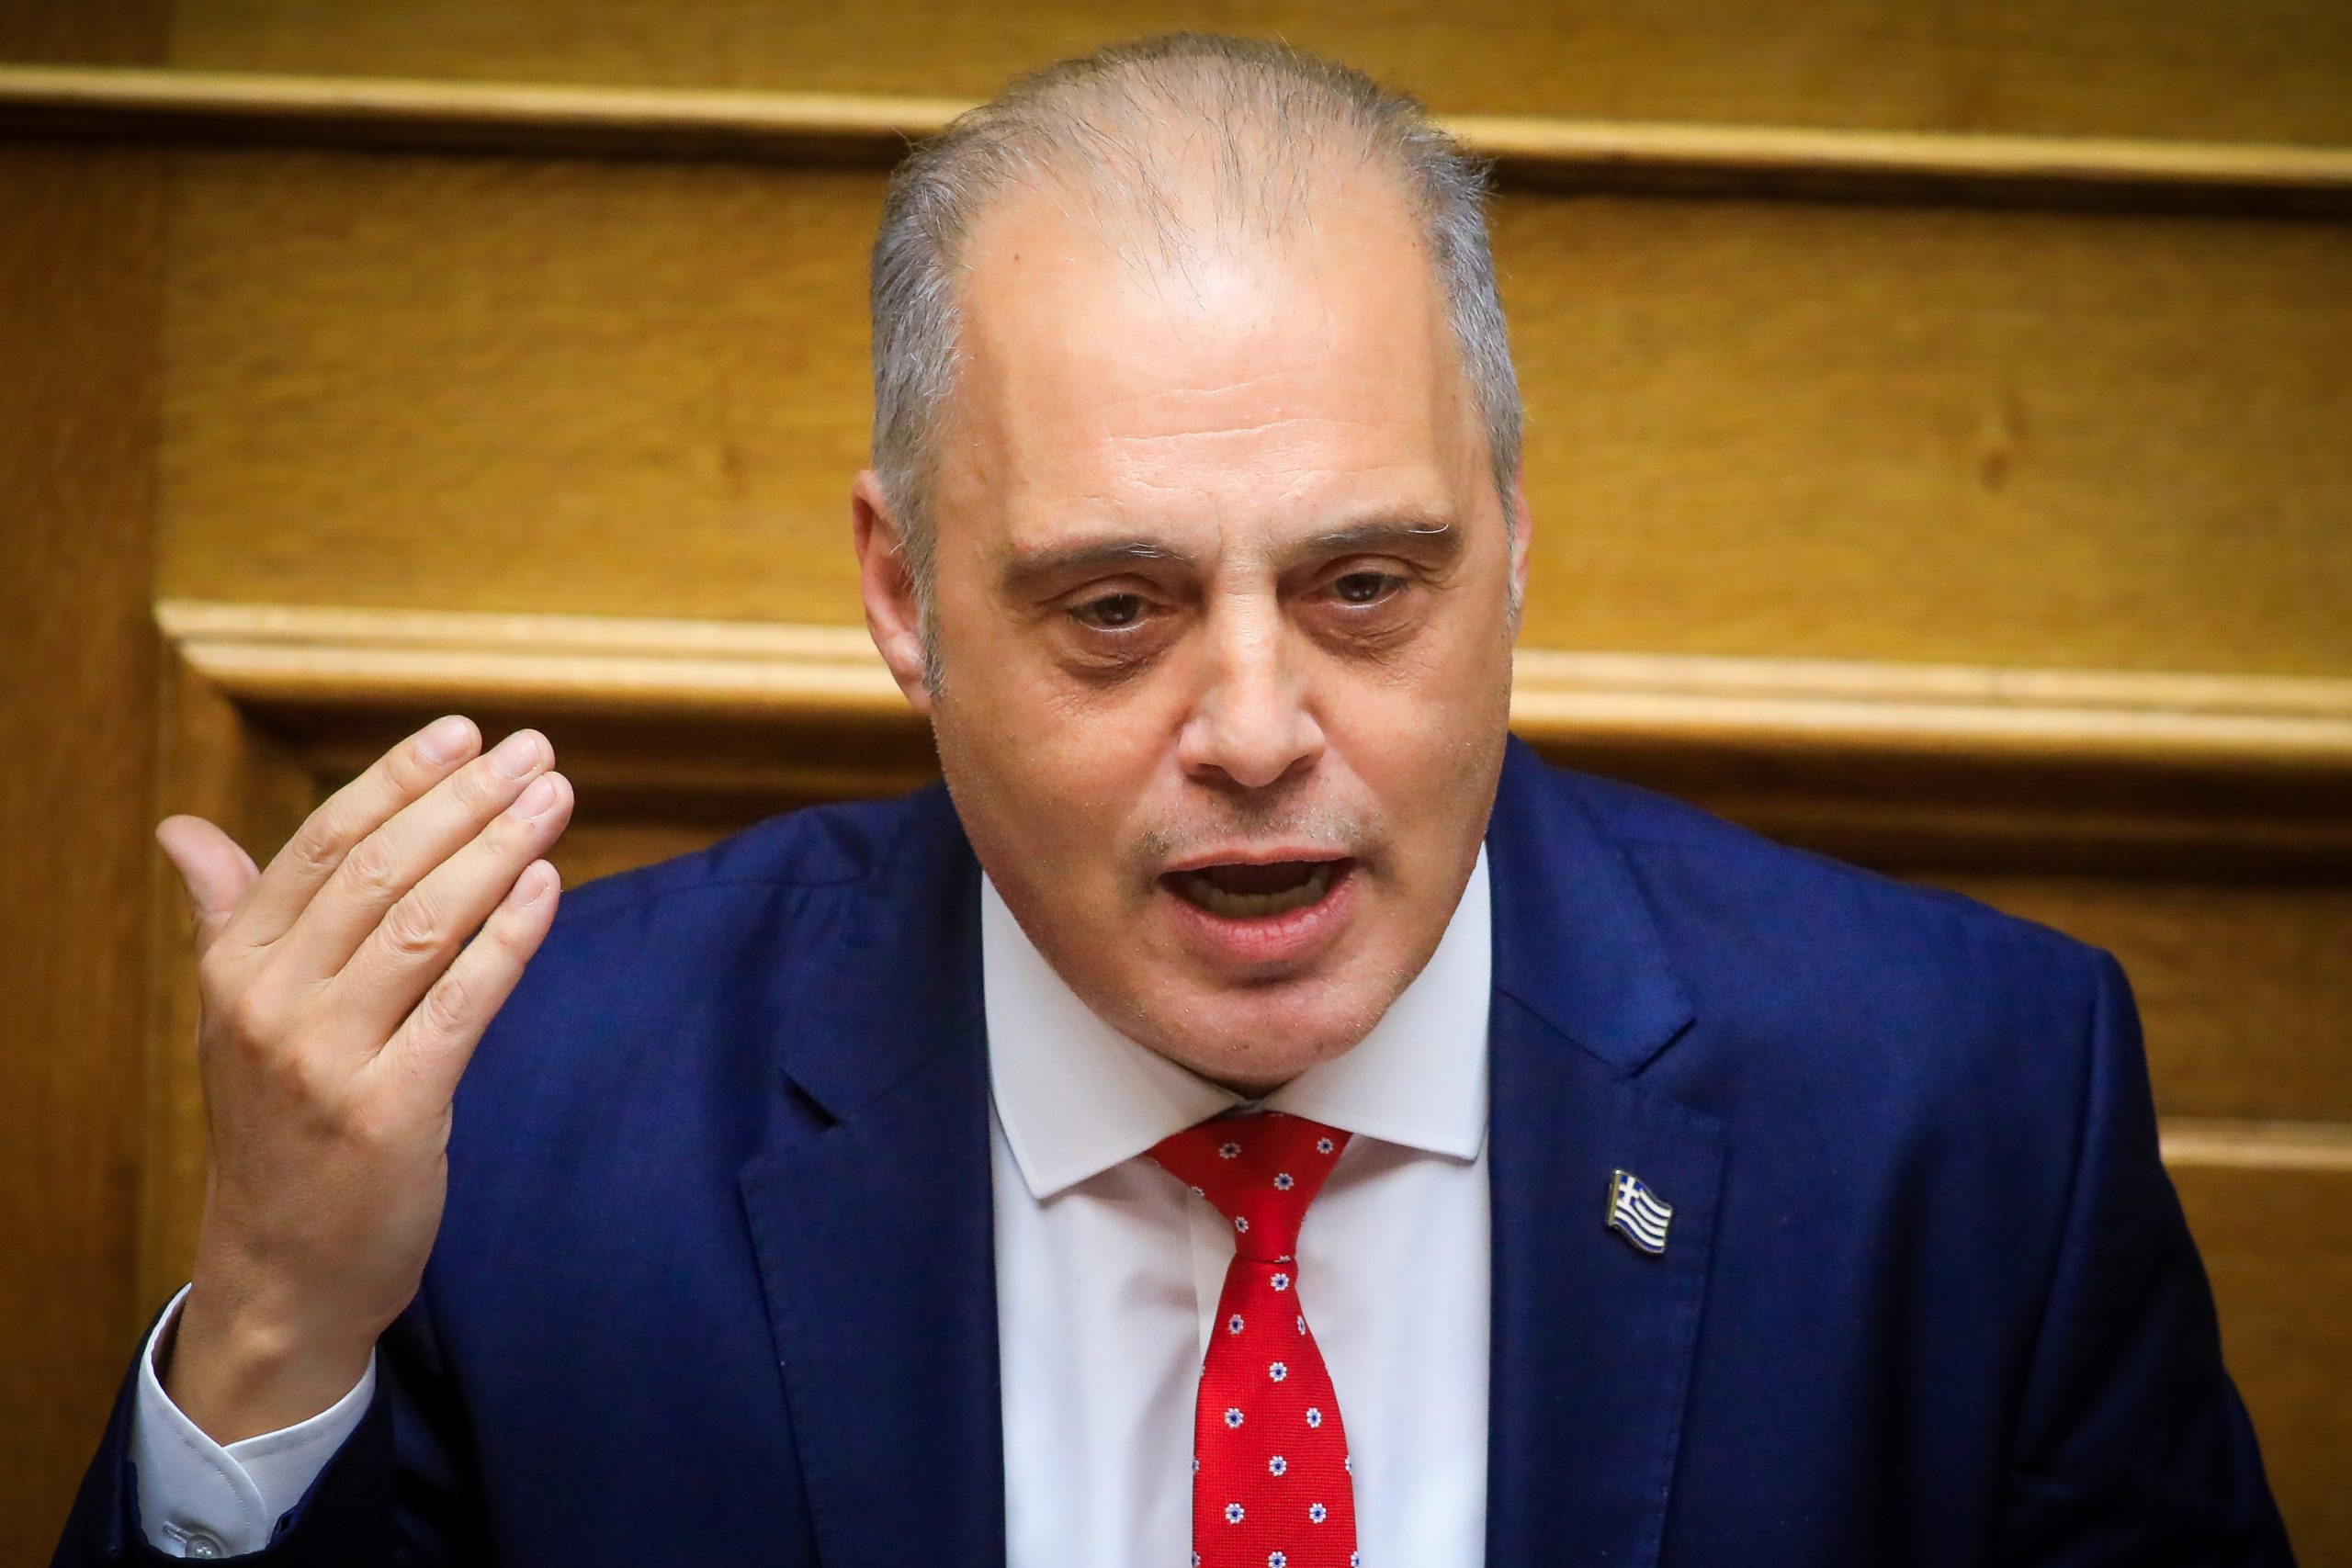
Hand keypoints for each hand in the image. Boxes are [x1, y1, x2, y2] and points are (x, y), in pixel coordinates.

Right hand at [155, 716, 573, 1443]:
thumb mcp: (234, 1020)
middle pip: (379, 872)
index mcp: (234, 968)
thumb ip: (228, 917)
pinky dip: (507, 937)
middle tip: (533, 751)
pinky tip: (547, 884)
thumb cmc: (276, 1130)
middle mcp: (269, 1003)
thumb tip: (183, 831)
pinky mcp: (389, 1110)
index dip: (397, 781)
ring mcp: (325, 1058)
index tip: (464, 733)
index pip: (322, 845)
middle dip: (463, 802)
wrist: (279, 1274)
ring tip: (554, 798)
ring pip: (422, 925)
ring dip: (496, 851)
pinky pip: (460, 1003)